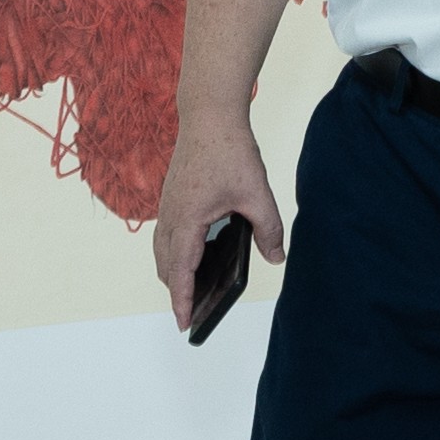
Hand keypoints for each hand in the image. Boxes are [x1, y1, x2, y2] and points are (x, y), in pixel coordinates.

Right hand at [148, 117, 285, 317]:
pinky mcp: (171, 198)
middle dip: (178, 292)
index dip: (183, 300)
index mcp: (187, 220)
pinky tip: (197, 253)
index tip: (184, 324)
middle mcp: (170, 216)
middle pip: (166, 266)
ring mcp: (168, 206)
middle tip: (194, 313)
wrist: (209, 116)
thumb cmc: (229, 150)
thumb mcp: (257, 194)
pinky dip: (176, 252)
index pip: (181, 272)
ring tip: (194, 290)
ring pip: (163, 251)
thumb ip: (268, 229)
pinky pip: (167, 234)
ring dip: (175, 272)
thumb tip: (276, 258)